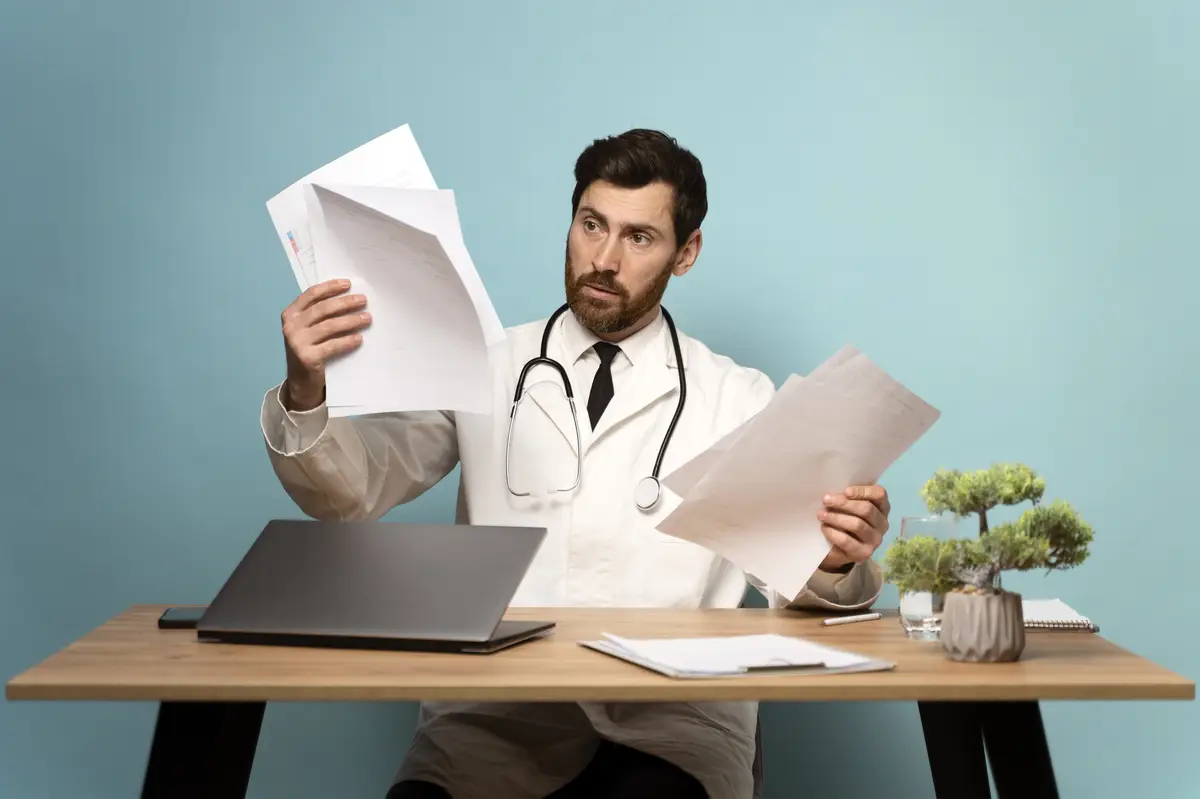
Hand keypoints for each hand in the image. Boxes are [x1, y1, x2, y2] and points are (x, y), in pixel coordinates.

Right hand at [280, 278, 370, 410]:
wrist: (301, 380)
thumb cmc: (310, 348)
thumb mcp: (308, 328)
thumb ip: (319, 314)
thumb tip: (348, 296)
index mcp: (290, 314)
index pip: (311, 294)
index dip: (330, 287)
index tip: (348, 284)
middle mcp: (291, 326)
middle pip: (322, 309)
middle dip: (345, 303)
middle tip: (363, 300)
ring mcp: (297, 342)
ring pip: (329, 326)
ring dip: (351, 320)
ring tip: (367, 318)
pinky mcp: (307, 358)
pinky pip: (332, 346)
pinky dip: (347, 341)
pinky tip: (359, 338)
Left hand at [816, 484, 890, 571]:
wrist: (835, 548)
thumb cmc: (842, 519)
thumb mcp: (846, 505)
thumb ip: (846, 497)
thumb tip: (834, 493)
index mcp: (882, 507)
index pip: (879, 494)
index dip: (863, 491)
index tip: (845, 491)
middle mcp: (882, 523)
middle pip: (867, 509)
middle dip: (844, 503)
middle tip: (825, 500)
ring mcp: (875, 540)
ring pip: (857, 525)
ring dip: (836, 518)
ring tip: (821, 515)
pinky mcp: (864, 553)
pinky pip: (848, 541)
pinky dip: (834, 533)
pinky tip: (824, 528)